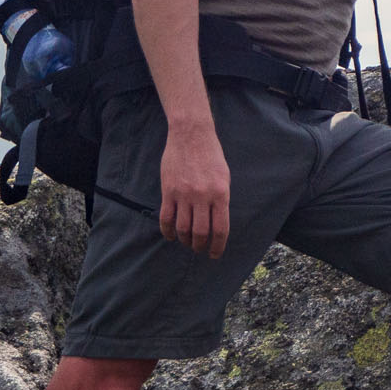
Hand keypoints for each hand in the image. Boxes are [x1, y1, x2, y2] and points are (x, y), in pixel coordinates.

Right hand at [158, 124, 231, 256]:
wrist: (191, 135)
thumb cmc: (211, 156)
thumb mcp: (224, 177)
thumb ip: (221, 200)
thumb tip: (217, 222)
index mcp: (221, 194)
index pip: (220, 229)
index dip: (218, 246)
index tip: (214, 254)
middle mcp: (202, 196)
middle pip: (200, 232)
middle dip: (200, 246)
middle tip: (199, 250)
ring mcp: (184, 194)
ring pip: (182, 228)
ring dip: (185, 240)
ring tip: (187, 243)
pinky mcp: (168, 191)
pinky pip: (166, 218)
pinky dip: (168, 231)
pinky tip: (171, 236)